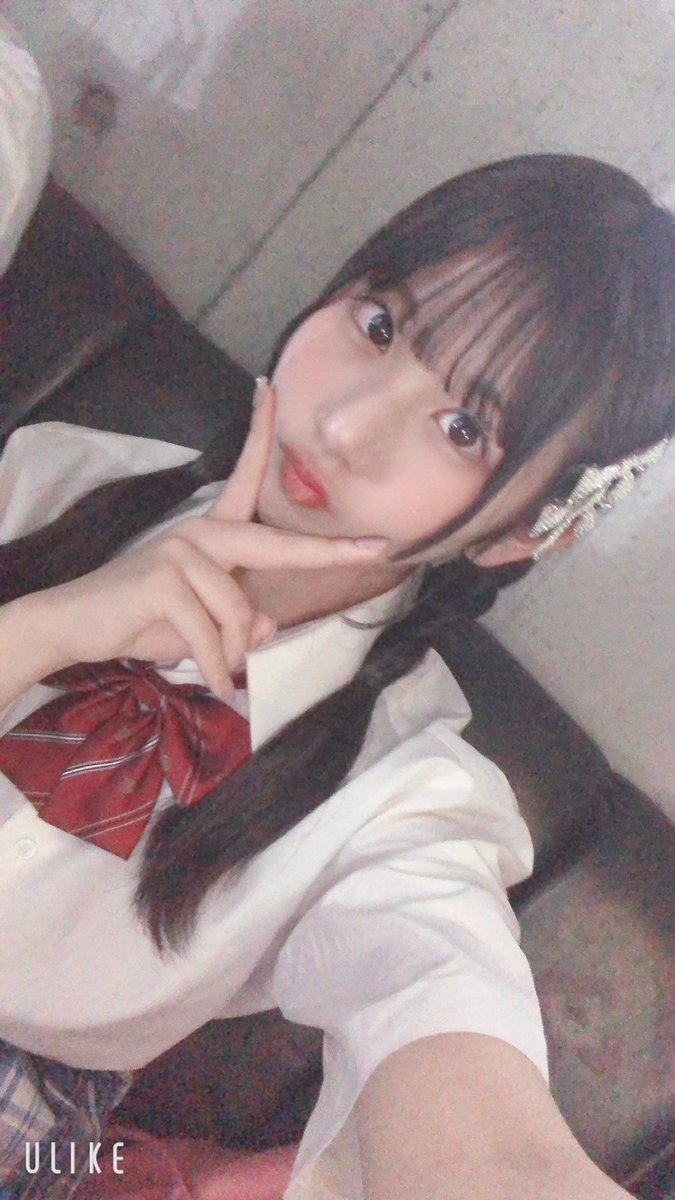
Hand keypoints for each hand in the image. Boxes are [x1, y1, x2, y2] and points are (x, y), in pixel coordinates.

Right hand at [19, 380, 387, 697]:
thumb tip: (268, 626)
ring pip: (241, 613)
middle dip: (328, 552)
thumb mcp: (203, 624)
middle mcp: (200, 532)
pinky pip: (211, 634)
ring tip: (214, 670)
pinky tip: (209, 682)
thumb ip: (239, 622)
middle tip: (378, 549)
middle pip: (274, 545)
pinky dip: (212, 667)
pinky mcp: (163, 579)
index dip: (258, 435)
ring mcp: (181, 551)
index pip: (242, 478)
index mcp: (212, 533)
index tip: (269, 389)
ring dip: (231, 653)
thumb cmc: (142, 620)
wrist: (76, 626)